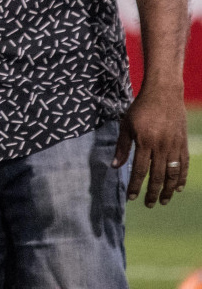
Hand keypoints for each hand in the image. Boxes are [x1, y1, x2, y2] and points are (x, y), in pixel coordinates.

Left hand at [115, 84, 189, 206]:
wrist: (163, 94)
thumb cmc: (140, 108)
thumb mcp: (126, 125)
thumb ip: (122, 146)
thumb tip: (115, 166)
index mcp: (145, 142)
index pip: (140, 170)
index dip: (136, 186)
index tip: (131, 198)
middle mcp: (161, 146)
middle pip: (157, 176)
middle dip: (152, 193)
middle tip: (149, 205)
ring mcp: (175, 146)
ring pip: (172, 174)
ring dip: (167, 189)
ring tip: (163, 201)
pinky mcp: (183, 143)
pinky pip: (183, 165)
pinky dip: (181, 178)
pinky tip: (177, 188)